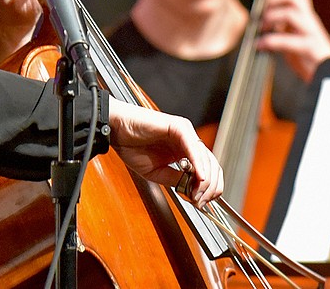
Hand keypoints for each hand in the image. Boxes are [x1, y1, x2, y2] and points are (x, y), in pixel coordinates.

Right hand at [107, 98, 222, 207]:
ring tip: (197, 193)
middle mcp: (188, 141)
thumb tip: (194, 191)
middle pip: (212, 166)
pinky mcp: (178, 127)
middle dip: (210, 188)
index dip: (209, 189)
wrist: (116, 130)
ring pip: (206, 158)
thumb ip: (176, 180)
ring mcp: (186, 133)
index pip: (208, 171)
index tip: (202, 202)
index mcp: (185, 152)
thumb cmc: (132, 146)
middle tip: (200, 201)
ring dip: (205, 180)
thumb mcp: (157, 173)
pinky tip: (199, 177)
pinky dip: (198, 164)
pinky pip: (193, 147)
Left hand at [255, 0, 329, 81]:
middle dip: (272, 0)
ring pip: (291, 13)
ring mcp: (310, 33)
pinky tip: (260, 46)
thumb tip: (260, 21)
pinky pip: (289, 40)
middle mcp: (309, 20)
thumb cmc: (309, 56)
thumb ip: (283, 25)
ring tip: (262, 28)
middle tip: (261, 13)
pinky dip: (271, 41)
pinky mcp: (310, 49)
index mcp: (306, 15)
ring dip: (271, 17)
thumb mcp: (295, 34)